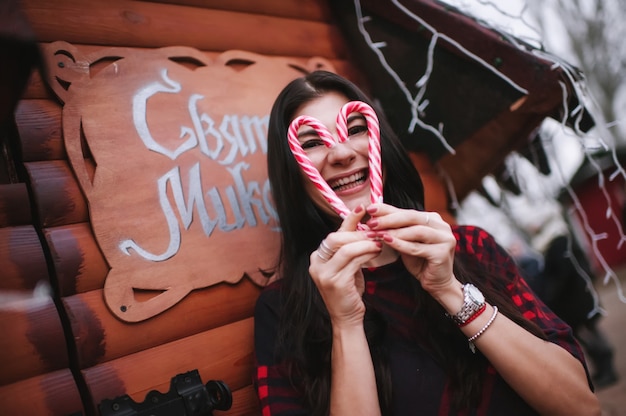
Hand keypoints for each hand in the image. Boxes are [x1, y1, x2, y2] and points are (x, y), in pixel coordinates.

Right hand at [309, 205, 382, 327]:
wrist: (346, 318)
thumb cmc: (349, 291)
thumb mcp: (348, 266)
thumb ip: (350, 248)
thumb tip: (362, 225)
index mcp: (317, 257)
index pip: (334, 233)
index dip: (349, 219)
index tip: (362, 207)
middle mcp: (316, 264)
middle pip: (336, 238)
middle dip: (358, 232)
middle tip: (376, 230)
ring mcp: (323, 273)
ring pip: (345, 248)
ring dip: (364, 242)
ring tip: (379, 241)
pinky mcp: (335, 282)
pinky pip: (353, 260)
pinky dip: (366, 253)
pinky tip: (376, 251)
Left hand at [365, 204, 457, 295]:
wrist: (437, 283)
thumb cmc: (420, 261)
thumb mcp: (405, 241)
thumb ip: (396, 229)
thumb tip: (373, 217)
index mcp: (433, 219)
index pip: (407, 211)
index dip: (388, 209)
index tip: (370, 209)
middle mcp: (441, 226)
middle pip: (412, 217)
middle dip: (389, 219)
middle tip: (371, 222)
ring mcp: (445, 238)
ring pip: (415, 231)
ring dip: (394, 232)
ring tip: (377, 233)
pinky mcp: (442, 253)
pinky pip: (417, 247)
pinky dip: (401, 244)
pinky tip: (387, 242)